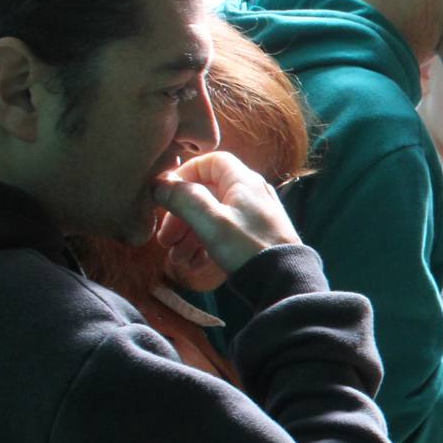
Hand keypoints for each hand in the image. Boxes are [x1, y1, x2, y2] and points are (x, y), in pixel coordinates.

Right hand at [152, 151, 299, 288]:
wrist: (284, 282)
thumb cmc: (247, 246)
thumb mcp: (211, 221)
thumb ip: (183, 198)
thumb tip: (159, 183)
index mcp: (244, 181)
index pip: (211, 161)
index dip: (186, 173)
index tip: (169, 193)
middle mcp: (251, 194)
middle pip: (207, 193)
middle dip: (181, 216)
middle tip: (166, 239)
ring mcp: (254, 216)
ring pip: (213, 216)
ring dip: (190, 235)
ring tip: (177, 259)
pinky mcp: (256, 236)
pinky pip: (225, 233)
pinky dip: (206, 244)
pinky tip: (193, 265)